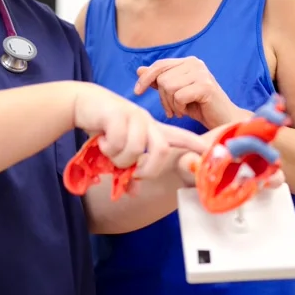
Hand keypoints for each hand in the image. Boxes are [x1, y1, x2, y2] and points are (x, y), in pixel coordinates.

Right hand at [73, 82, 206, 178]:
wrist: (83, 102)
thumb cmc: (104, 127)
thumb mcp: (119, 148)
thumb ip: (129, 167)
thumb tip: (132, 192)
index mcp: (151, 129)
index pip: (179, 136)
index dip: (195, 145)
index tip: (210, 151)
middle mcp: (147, 121)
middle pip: (163, 151)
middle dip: (148, 169)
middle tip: (132, 172)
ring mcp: (134, 116)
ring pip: (137, 149)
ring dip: (121, 158)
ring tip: (110, 151)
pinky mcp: (118, 113)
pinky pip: (119, 141)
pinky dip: (109, 148)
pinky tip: (102, 141)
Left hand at [134, 57, 248, 129]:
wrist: (223, 121)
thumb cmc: (199, 108)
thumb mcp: (175, 94)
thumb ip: (159, 81)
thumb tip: (139, 70)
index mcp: (187, 62)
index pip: (159, 65)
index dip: (146, 78)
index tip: (137, 92)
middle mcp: (195, 63)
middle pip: (162, 78)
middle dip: (163, 98)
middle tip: (172, 109)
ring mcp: (201, 73)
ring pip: (168, 87)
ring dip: (171, 104)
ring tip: (180, 110)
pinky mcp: (206, 86)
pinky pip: (179, 96)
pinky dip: (179, 107)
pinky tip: (186, 112)